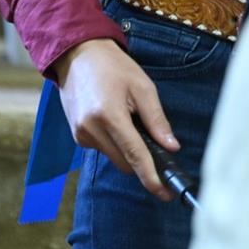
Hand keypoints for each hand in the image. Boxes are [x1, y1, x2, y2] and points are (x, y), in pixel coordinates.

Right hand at [52, 37, 182, 199]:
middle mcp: (91, 129)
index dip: (151, 177)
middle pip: (125, 163)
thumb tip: (171, 147)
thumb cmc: (113, 67)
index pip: (135, 155)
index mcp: (109, 115)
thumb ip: (157, 120)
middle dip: (142, 161)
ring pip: (114, 158)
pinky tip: (116, 120)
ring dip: (128, 150)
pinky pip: (103, 149)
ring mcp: (81, 135)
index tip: (164, 193)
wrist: (78, 55)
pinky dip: (115, 142)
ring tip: (131, 120)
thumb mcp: (142, 87)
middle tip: (158, 146)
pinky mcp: (77, 136)